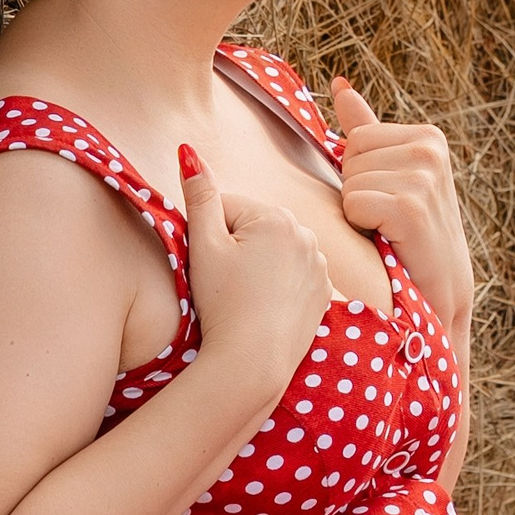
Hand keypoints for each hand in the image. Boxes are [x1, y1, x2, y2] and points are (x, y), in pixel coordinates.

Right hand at [178, 145, 332, 426]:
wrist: (253, 362)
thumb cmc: (222, 303)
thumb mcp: (203, 246)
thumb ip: (198, 195)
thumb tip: (188, 152)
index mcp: (276, 216)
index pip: (227, 209)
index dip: (209, 236)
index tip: (210, 267)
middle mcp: (306, 233)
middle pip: (254, 229)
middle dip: (236, 248)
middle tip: (226, 285)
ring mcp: (320, 264)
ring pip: (275, 252)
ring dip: (258, 265)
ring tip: (245, 298)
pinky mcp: (325, 292)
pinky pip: (295, 276)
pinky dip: (280, 286)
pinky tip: (265, 306)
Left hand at [333, 81, 474, 347]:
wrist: (440, 298)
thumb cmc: (411, 240)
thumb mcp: (392, 177)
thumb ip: (366, 129)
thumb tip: (340, 85)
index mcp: (428, 137)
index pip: (355, 137)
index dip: (360, 176)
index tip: (389, 204)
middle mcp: (431, 149)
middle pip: (349, 155)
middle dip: (356, 193)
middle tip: (387, 223)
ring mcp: (424, 177)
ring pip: (349, 181)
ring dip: (359, 214)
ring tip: (390, 234)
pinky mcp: (412, 206)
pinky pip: (354, 201)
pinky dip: (362, 228)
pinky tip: (389, 242)